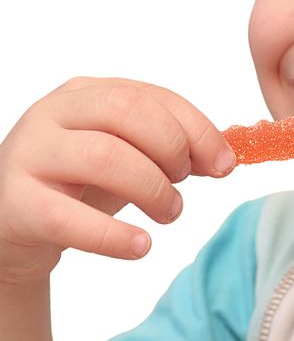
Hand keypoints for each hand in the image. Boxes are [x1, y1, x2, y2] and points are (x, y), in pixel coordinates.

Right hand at [0, 77, 234, 287]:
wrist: (15, 225)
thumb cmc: (79, 185)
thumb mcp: (128, 157)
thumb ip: (172, 150)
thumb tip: (223, 157)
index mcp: (87, 94)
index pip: (153, 96)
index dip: (198, 130)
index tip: (225, 163)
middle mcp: (54, 113)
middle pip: (126, 112)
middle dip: (172, 148)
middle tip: (184, 184)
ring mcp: (30, 155)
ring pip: (103, 156)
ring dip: (152, 189)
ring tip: (169, 213)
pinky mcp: (15, 203)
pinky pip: (66, 218)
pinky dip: (112, 236)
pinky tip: (141, 246)